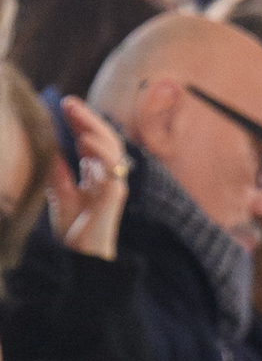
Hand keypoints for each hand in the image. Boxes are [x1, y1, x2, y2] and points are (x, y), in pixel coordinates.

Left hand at [46, 100, 129, 258]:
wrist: (82, 257)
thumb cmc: (74, 230)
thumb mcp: (59, 194)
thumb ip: (58, 172)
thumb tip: (50, 148)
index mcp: (97, 175)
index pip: (93, 140)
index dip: (81, 122)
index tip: (64, 105)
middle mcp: (109, 177)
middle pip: (105, 139)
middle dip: (88, 119)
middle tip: (69, 102)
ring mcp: (113, 185)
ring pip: (112, 149)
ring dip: (94, 130)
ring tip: (76, 116)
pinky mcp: (113, 197)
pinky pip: (111, 169)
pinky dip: (100, 153)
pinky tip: (84, 141)